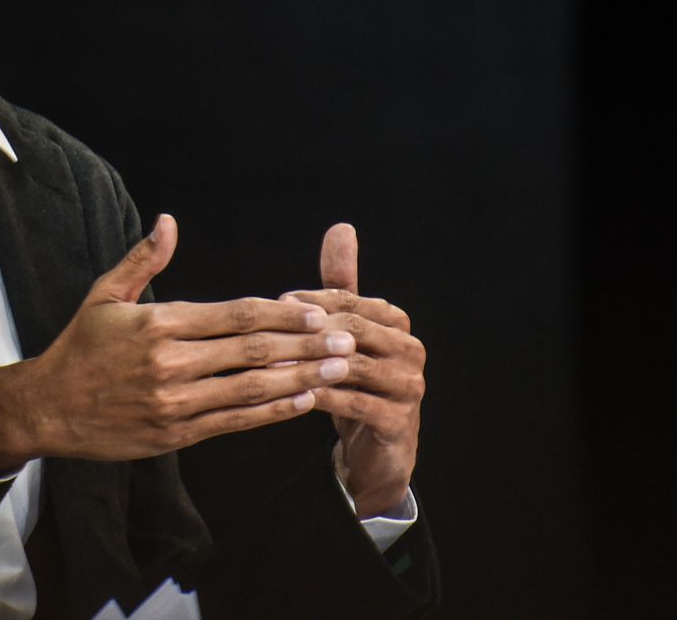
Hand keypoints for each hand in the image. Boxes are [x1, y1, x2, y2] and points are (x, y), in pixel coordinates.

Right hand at [0, 214, 354, 473]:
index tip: (316, 308)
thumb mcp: (104, 295)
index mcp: (158, 323)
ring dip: (300, 378)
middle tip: (345, 339)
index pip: (233, 314)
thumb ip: (142, 260)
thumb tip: (168, 222)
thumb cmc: (80, 348)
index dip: (280, 312)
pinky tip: (302, 400)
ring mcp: (174, 401)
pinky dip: (273, 411)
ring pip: (251, 388)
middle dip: (305, 344)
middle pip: (251, 350)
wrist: (48, 408)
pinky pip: (235, 421)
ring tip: (338, 369)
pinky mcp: (175, 433)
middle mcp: (170, 362)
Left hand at [281, 224, 424, 517]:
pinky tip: (290, 394)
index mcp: (398, 323)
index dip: (312, 300)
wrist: (376, 449)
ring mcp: (410, 387)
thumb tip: (341, 227)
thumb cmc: (355, 382)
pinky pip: (354, 403)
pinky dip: (320, 396)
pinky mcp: (398, 421)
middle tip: (265, 330)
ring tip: (268, 362)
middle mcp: (411, 351)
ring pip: (351, 366)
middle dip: (307, 329)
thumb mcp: (347, 332)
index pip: (351, 300)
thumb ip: (341, 283)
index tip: (276, 302)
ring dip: (307, 362)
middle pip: (352, 329)